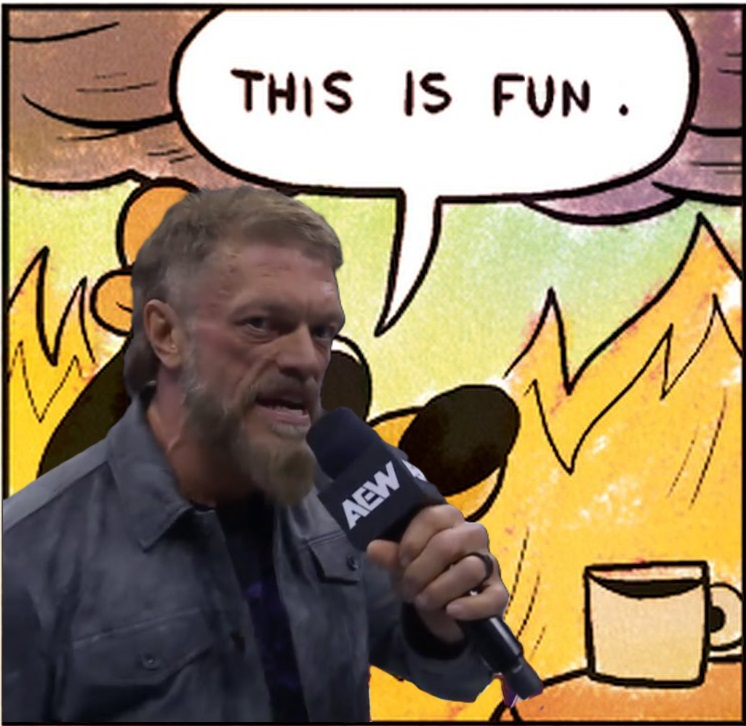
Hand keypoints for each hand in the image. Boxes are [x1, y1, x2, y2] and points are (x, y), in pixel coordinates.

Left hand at [366, 504, 508, 643]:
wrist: (441, 607)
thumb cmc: (421, 572)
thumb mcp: (402, 565)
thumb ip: (390, 556)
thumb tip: (373, 549)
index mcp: (448, 520)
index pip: (432, 517)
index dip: (412, 541)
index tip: (401, 561)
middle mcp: (472, 535)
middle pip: (449, 544)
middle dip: (421, 571)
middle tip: (408, 589)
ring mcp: (488, 563)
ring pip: (470, 568)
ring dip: (440, 589)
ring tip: (423, 602)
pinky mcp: (498, 592)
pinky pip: (493, 597)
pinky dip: (470, 607)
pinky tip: (451, 611)